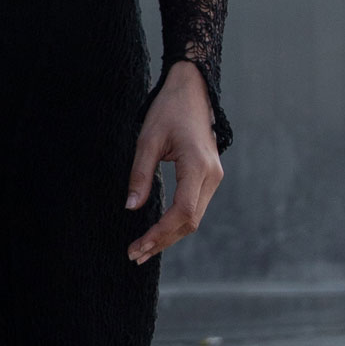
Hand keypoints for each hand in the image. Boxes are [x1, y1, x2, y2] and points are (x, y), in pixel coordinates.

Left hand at [125, 61, 223, 262]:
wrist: (192, 90)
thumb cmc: (168, 110)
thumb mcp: (147, 140)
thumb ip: (140, 175)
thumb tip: (131, 208)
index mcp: (197, 166)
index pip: (182, 212)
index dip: (160, 233)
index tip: (138, 246)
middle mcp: (211, 176)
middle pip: (189, 222)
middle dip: (162, 241)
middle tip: (134, 255)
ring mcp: (213, 177)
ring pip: (194, 218)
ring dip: (169, 235)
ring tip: (143, 249)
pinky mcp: (209, 177)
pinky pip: (194, 207)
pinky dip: (176, 223)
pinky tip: (158, 232)